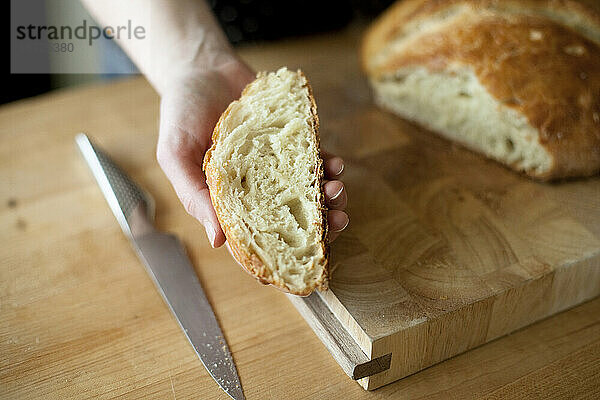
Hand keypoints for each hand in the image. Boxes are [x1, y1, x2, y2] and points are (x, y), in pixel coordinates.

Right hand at [156, 59, 348, 246]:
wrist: (201, 68)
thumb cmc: (181, 113)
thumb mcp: (175, 155)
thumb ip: (194, 196)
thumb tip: (219, 241)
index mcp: (227, 200)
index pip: (256, 237)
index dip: (280, 251)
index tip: (305, 258)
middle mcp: (255, 188)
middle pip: (291, 217)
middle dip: (318, 223)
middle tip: (336, 219)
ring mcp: (275, 165)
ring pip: (308, 191)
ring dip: (329, 196)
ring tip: (337, 191)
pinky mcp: (289, 141)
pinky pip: (314, 158)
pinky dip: (328, 164)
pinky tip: (335, 164)